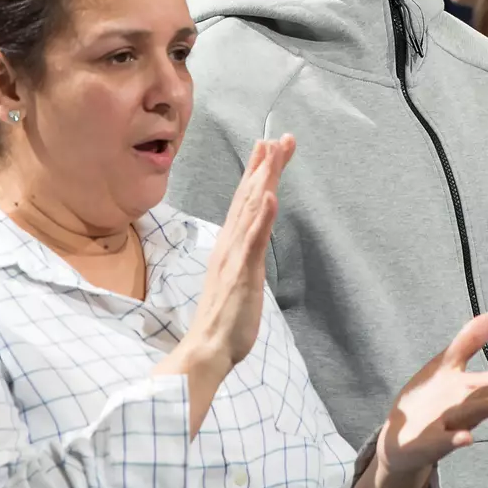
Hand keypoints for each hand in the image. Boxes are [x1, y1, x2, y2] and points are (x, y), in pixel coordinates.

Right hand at [185, 136, 293, 366]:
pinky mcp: (240, 272)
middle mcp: (230, 243)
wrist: (206, 349)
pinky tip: (270, 197)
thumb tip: (249, 242)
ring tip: (274, 153)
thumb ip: (243, 257)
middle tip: (280, 138)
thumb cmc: (223, 320)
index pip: (246, 201)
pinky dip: (262, 217)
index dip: (258, 173)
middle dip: (265, 166)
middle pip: (249, 196)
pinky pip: (253, 241)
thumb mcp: (237, 280)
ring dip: (263, 179)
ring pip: (251, 210)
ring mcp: (235, 256)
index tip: (270, 147)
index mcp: (231, 244)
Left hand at [376, 313, 487, 480]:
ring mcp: (446, 426)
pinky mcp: (428, 443)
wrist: (400, 440)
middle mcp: (461, 408)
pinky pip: (442, 442)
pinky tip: (466, 437)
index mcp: (467, 389)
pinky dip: (455, 440)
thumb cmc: (431, 400)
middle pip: (485, 398)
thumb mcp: (446, 365)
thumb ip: (470, 341)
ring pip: (469, 416)